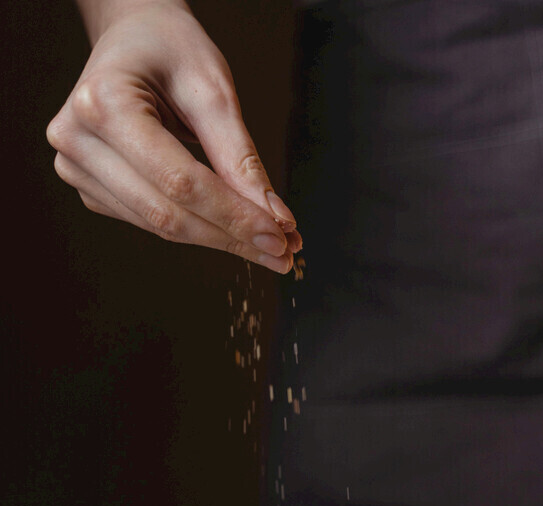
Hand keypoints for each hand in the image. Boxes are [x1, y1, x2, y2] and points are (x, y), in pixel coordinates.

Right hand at [47, 0, 300, 271]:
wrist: (132, 35)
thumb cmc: (168, 48)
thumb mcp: (212, 88)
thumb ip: (240, 156)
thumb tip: (274, 217)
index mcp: (103, 103)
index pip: (180, 181)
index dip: (234, 216)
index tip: (280, 235)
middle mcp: (78, 140)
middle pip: (167, 213)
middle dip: (232, 236)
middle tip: (282, 250)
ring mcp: (77, 169)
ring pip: (160, 226)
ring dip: (219, 241)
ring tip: (267, 245)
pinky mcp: (91, 189)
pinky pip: (150, 222)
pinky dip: (197, 230)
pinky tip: (230, 230)